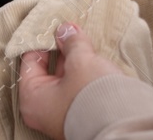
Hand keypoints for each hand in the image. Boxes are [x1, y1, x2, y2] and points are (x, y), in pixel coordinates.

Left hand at [19, 21, 122, 139]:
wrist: (122, 126)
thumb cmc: (93, 98)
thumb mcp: (81, 61)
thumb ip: (71, 42)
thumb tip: (66, 30)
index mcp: (32, 98)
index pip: (30, 60)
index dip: (43, 40)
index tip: (56, 26)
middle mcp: (43, 111)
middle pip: (47, 71)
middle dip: (61, 51)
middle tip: (72, 33)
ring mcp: (61, 115)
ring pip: (63, 80)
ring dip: (74, 62)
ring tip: (86, 45)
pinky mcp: (79, 116)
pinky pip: (75, 90)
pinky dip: (82, 75)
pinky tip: (93, 61)